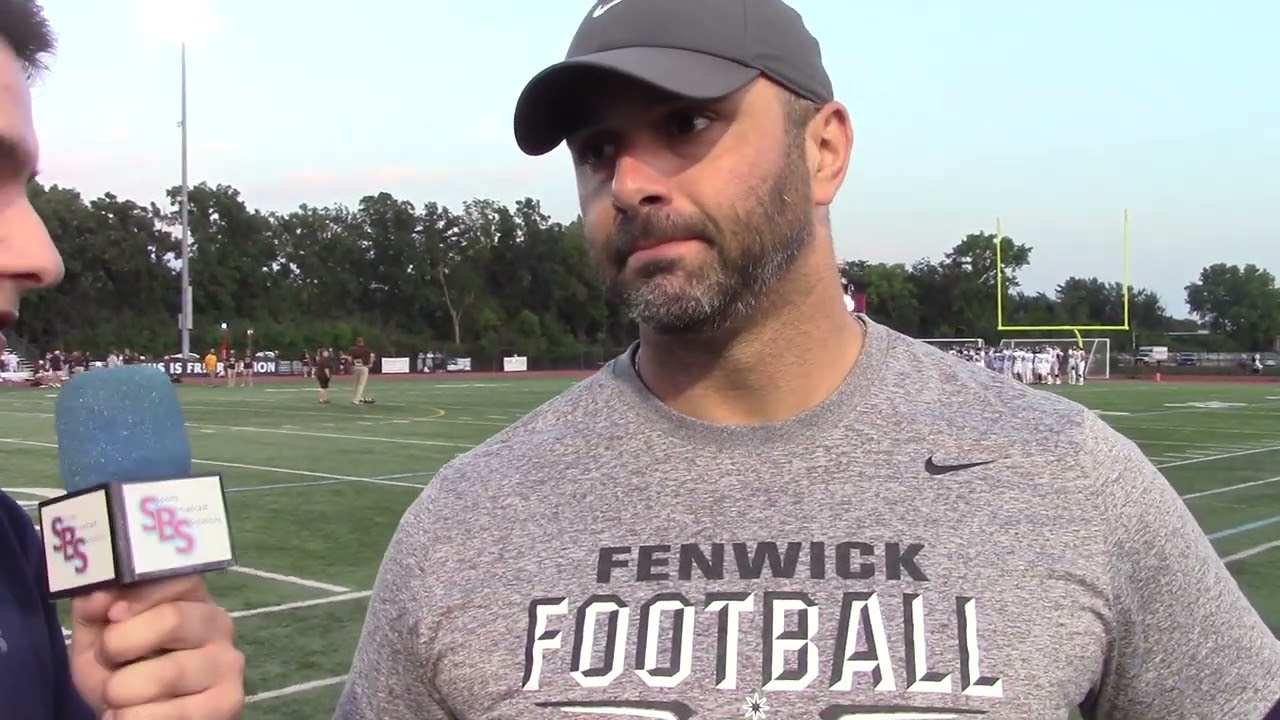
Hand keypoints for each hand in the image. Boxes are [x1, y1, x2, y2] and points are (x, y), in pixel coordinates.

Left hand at [69, 575, 244, 718]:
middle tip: (107, 663)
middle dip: (120, 645)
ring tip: (115, 699)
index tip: (110, 616)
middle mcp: (218, 624)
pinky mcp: (228, 702)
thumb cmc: (120, 671)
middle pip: (172, 619)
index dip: (138, 595)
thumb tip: (96, 597)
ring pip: (166, 674)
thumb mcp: (97, 638)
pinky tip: (129, 717)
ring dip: (121, 693)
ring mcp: (227, 664)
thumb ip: (93, 610)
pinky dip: (133, 719)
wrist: (138, 717)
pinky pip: (172, 714)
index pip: (177, 577)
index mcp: (191, 598)